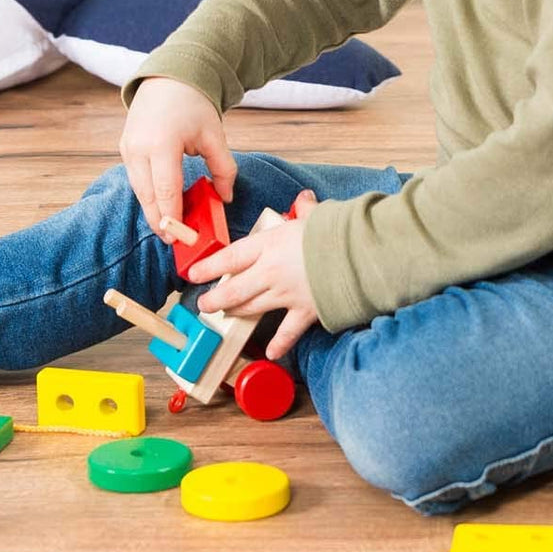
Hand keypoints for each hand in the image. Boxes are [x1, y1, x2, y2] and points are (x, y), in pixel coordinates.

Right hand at [118, 77, 237, 233]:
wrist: (167, 79)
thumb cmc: (193, 105)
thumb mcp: (214, 136)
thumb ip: (223, 169)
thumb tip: (224, 198)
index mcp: (162, 144)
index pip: (166, 191)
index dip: (175, 218)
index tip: (185, 237)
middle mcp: (139, 147)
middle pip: (147, 197)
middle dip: (161, 222)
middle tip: (175, 241)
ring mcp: (128, 148)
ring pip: (139, 191)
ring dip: (154, 209)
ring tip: (171, 226)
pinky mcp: (124, 148)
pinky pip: (136, 179)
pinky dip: (149, 194)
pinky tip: (163, 204)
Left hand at [188, 190, 319, 359]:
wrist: (359, 255)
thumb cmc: (336, 232)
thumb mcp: (315, 215)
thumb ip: (305, 209)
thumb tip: (306, 199)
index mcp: (269, 245)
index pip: (230, 257)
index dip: (208, 267)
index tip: (193, 274)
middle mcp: (271, 271)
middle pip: (234, 288)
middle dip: (216, 298)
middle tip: (204, 304)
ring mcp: (286, 294)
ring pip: (253, 307)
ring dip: (237, 313)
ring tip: (226, 316)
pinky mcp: (305, 311)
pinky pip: (288, 332)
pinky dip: (280, 344)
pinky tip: (271, 352)